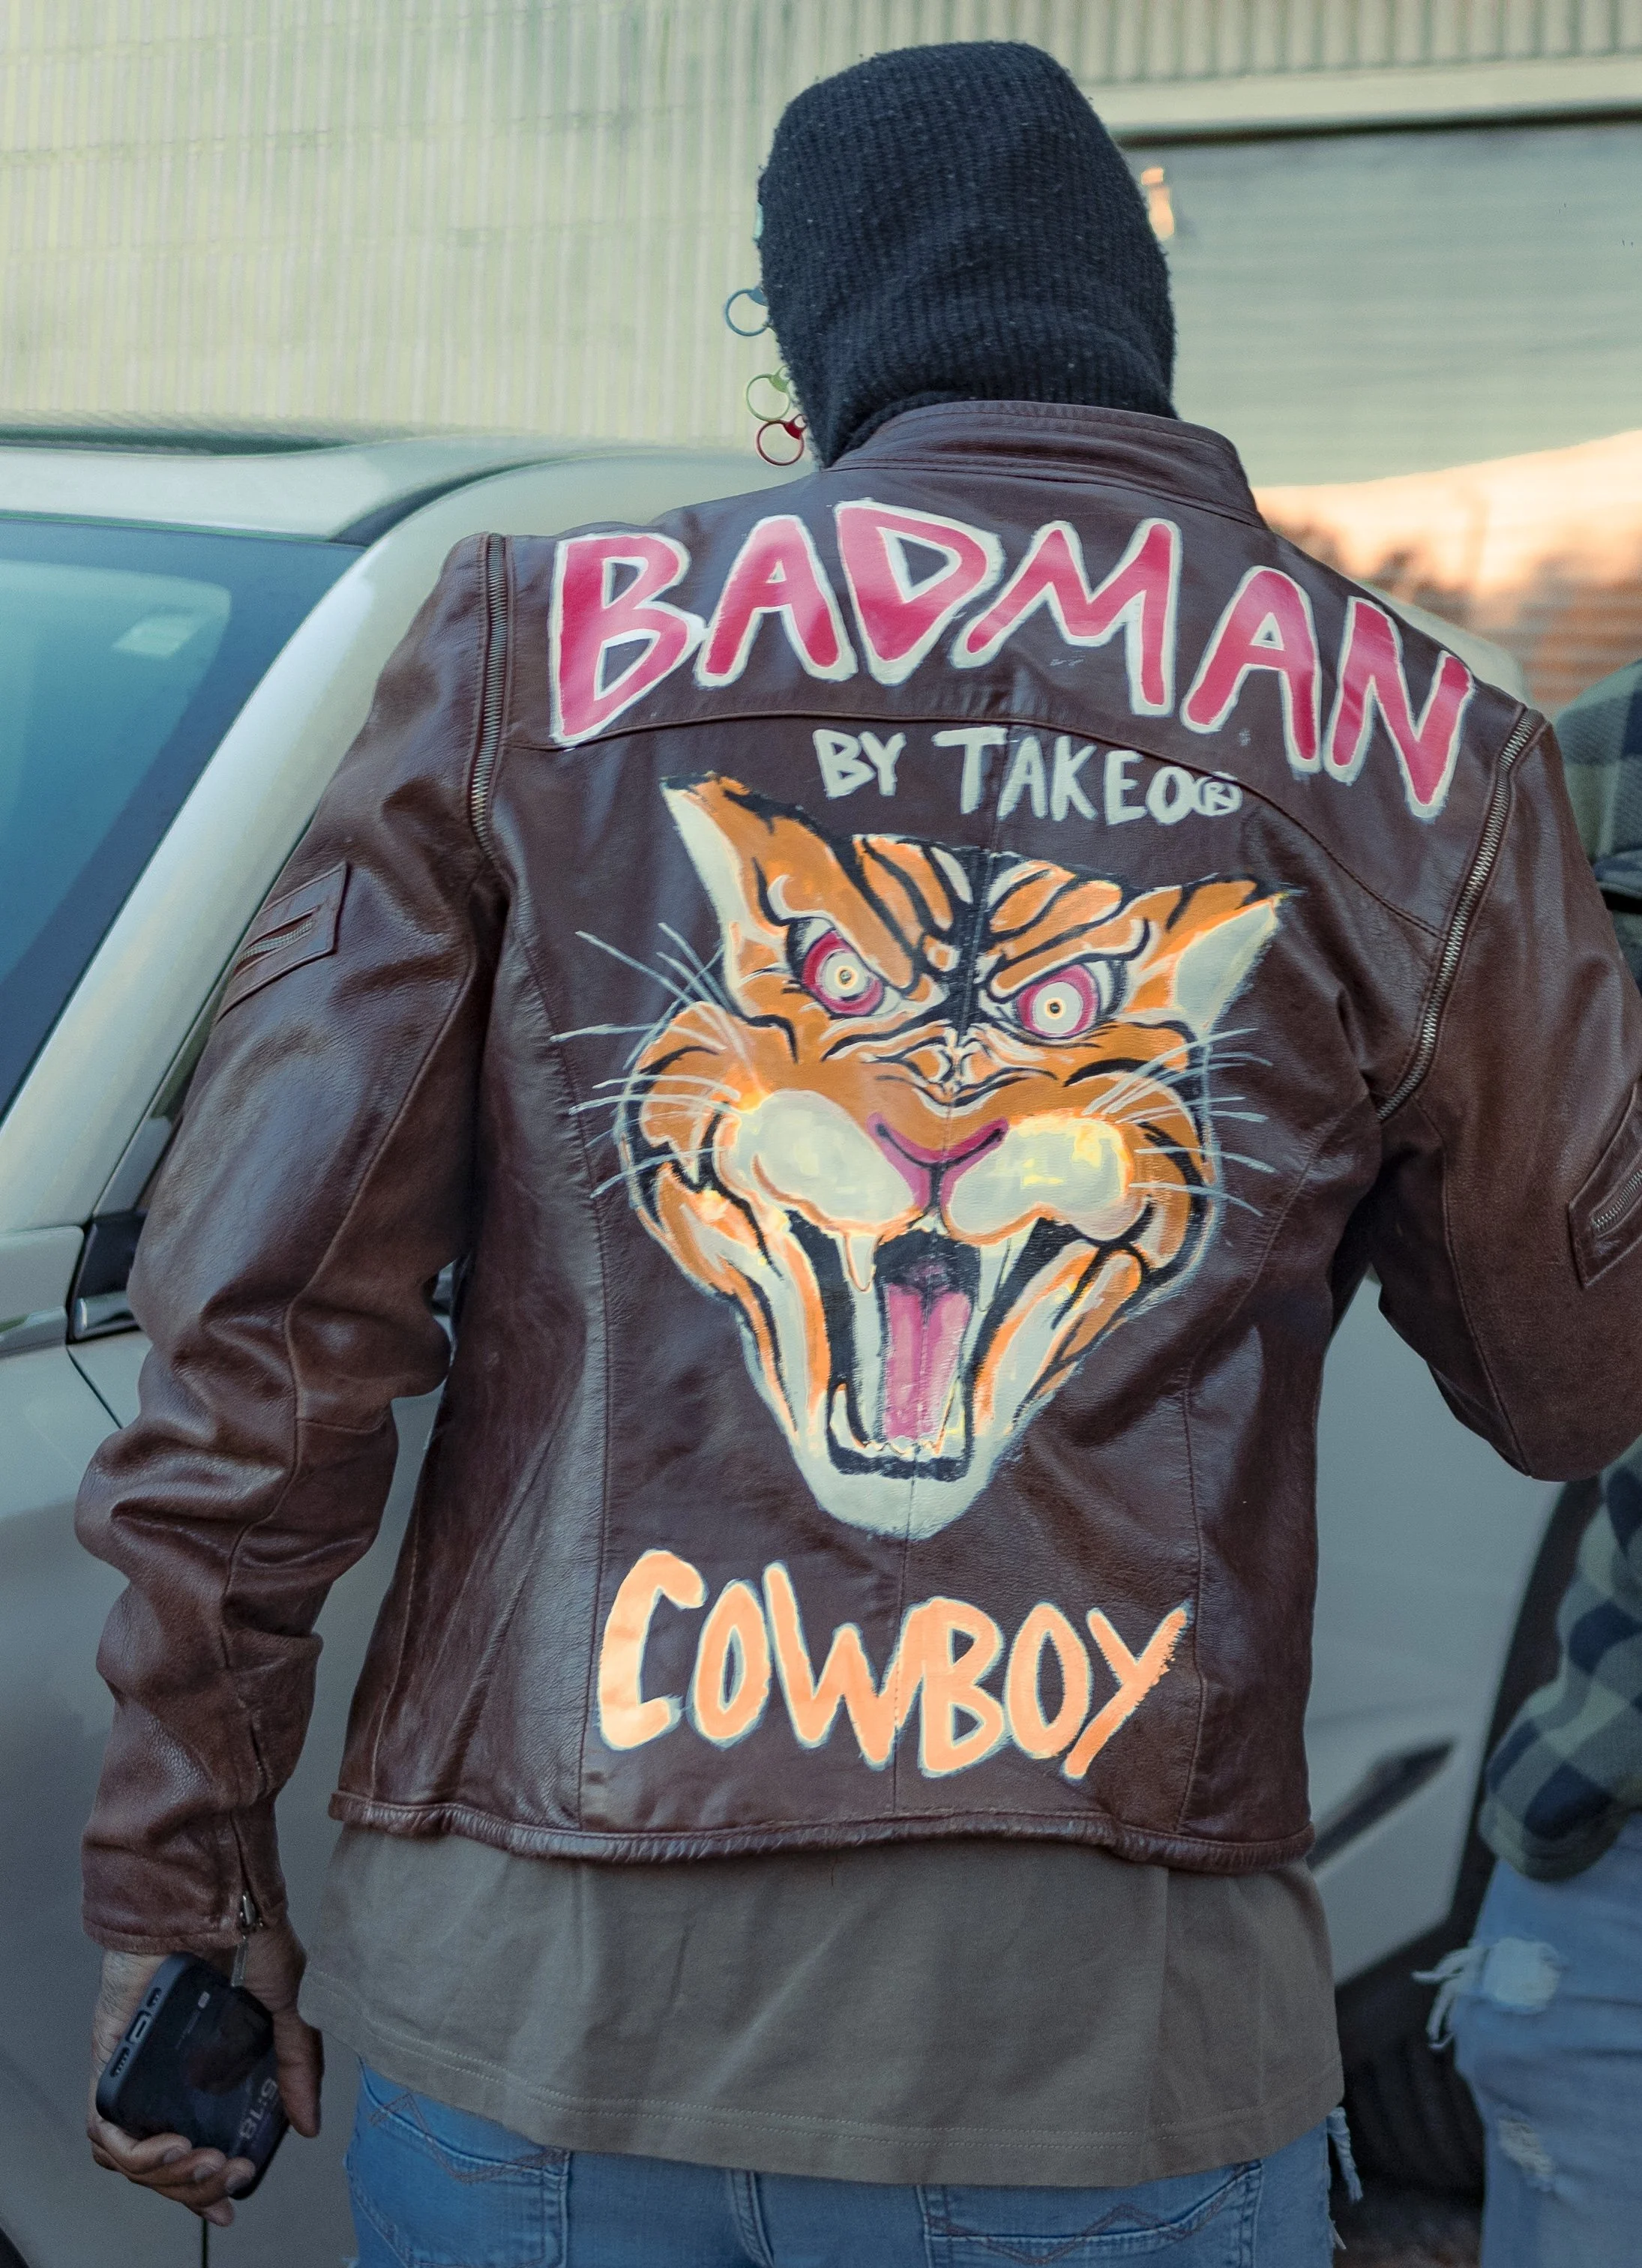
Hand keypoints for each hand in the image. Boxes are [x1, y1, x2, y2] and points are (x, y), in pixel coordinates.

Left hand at [87, 1918, 321, 2227]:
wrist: (215, 1895)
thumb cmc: (249, 1935)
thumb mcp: (292, 2004)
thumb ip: (300, 2064)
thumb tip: (308, 2126)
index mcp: (205, 2072)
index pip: (193, 2147)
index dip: (205, 2189)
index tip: (229, 2205)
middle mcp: (165, 2076)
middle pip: (158, 2166)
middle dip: (192, 2190)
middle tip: (225, 2178)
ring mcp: (135, 2068)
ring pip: (127, 2157)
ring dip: (163, 2178)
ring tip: (201, 2165)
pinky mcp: (109, 2056)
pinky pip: (102, 2127)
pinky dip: (131, 2151)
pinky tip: (167, 2146)